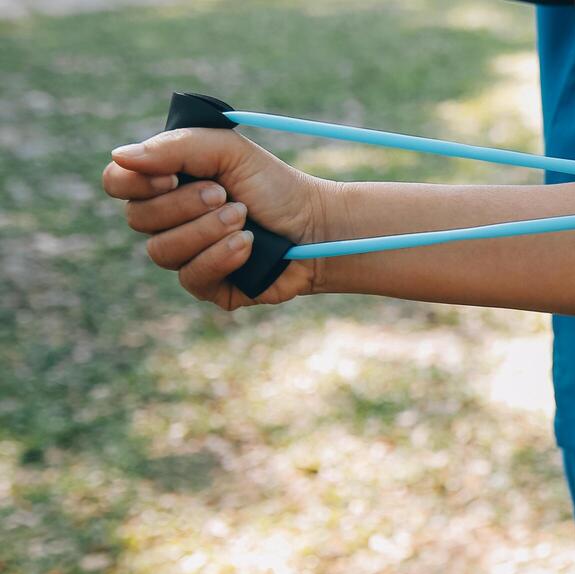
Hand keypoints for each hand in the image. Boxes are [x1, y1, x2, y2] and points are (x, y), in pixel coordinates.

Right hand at [103, 128, 331, 309]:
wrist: (316, 226)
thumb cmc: (272, 186)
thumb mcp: (228, 151)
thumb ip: (175, 147)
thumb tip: (119, 156)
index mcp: (165, 184)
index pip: (118, 183)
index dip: (135, 182)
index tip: (172, 175)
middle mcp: (167, 221)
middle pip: (138, 218)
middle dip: (184, 204)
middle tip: (225, 195)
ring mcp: (185, 256)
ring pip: (161, 250)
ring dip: (206, 230)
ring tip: (243, 218)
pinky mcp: (207, 286)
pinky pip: (191, 276)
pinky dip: (221, 257)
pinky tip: (247, 245)